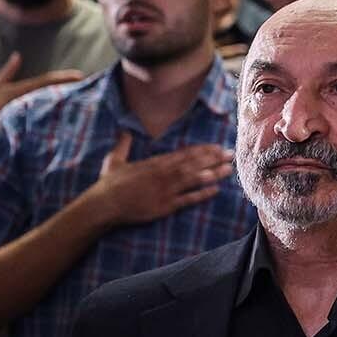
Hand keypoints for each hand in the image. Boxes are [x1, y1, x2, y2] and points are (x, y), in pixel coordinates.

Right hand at [0, 53, 83, 115]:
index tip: (81, 75)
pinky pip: (55, 118)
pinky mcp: (37, 123)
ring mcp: (36, 112)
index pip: (51, 81)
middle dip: (75, 89)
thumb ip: (9, 70)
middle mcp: (34, 99)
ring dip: (74, 102)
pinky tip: (79, 115)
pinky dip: (67, 114)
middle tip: (94, 86)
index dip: (66, 77)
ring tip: (91, 99)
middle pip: (59, 93)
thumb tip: (17, 55)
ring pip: (59, 105)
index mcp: (28, 88)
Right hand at [86, 134, 234, 227]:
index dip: (202, 150)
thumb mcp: (114, 159)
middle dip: (214, 159)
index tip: (217, 147)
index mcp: (154, 163)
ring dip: (212, 174)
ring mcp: (165, 190)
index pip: (183, 154)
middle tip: (231, 155)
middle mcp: (163, 174)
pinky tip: (216, 190)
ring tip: (228, 169)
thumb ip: (123, 144)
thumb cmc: (109, 184)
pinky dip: (202, 194)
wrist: (104, 205)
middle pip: (193, 164)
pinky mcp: (165, 206)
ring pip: (193, 179)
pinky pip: (188, 199)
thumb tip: (124, 130)